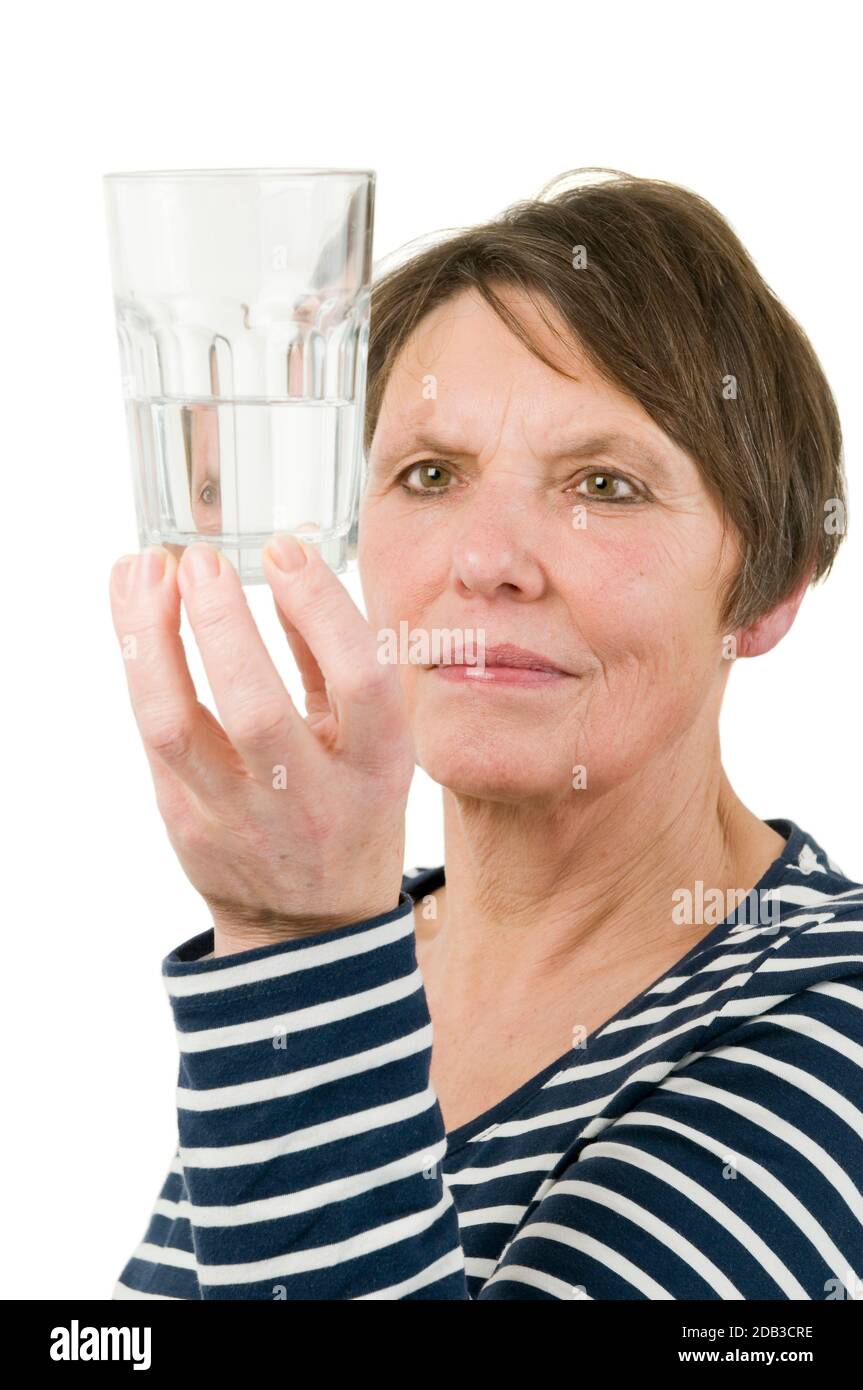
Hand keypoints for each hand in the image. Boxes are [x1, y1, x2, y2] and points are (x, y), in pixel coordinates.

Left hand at [109, 537, 413, 955]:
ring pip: (175, 727)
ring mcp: (239, 819)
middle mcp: (309, 800)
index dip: (320, 608)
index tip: (282, 550)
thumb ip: (332, 658)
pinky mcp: (185, 823)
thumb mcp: (371, 742)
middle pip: (257, 709)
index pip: (358, 680)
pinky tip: (132, 607)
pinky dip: (137, 663)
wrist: (308, 926)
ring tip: (142, 571)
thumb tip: (287, 563)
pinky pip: (149, 735)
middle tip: (199, 560)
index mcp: (376, 769)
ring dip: (151, 640)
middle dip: (221, 624)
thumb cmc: (348, 809)